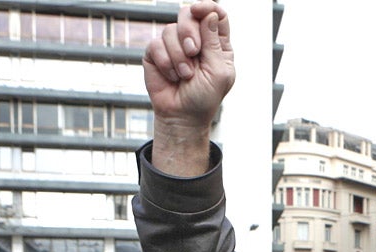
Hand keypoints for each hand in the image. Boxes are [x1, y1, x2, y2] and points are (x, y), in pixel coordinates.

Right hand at [143, 1, 234, 128]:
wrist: (182, 116)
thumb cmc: (204, 98)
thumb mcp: (218, 72)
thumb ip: (214, 43)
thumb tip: (209, 14)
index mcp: (216, 44)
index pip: (215, 14)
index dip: (207, 7)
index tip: (199, 10)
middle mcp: (196, 40)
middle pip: (188, 14)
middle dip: (189, 31)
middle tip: (193, 52)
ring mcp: (175, 45)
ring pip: (170, 29)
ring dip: (179, 56)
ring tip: (185, 75)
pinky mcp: (156, 53)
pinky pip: (156, 44)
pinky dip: (166, 62)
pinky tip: (172, 76)